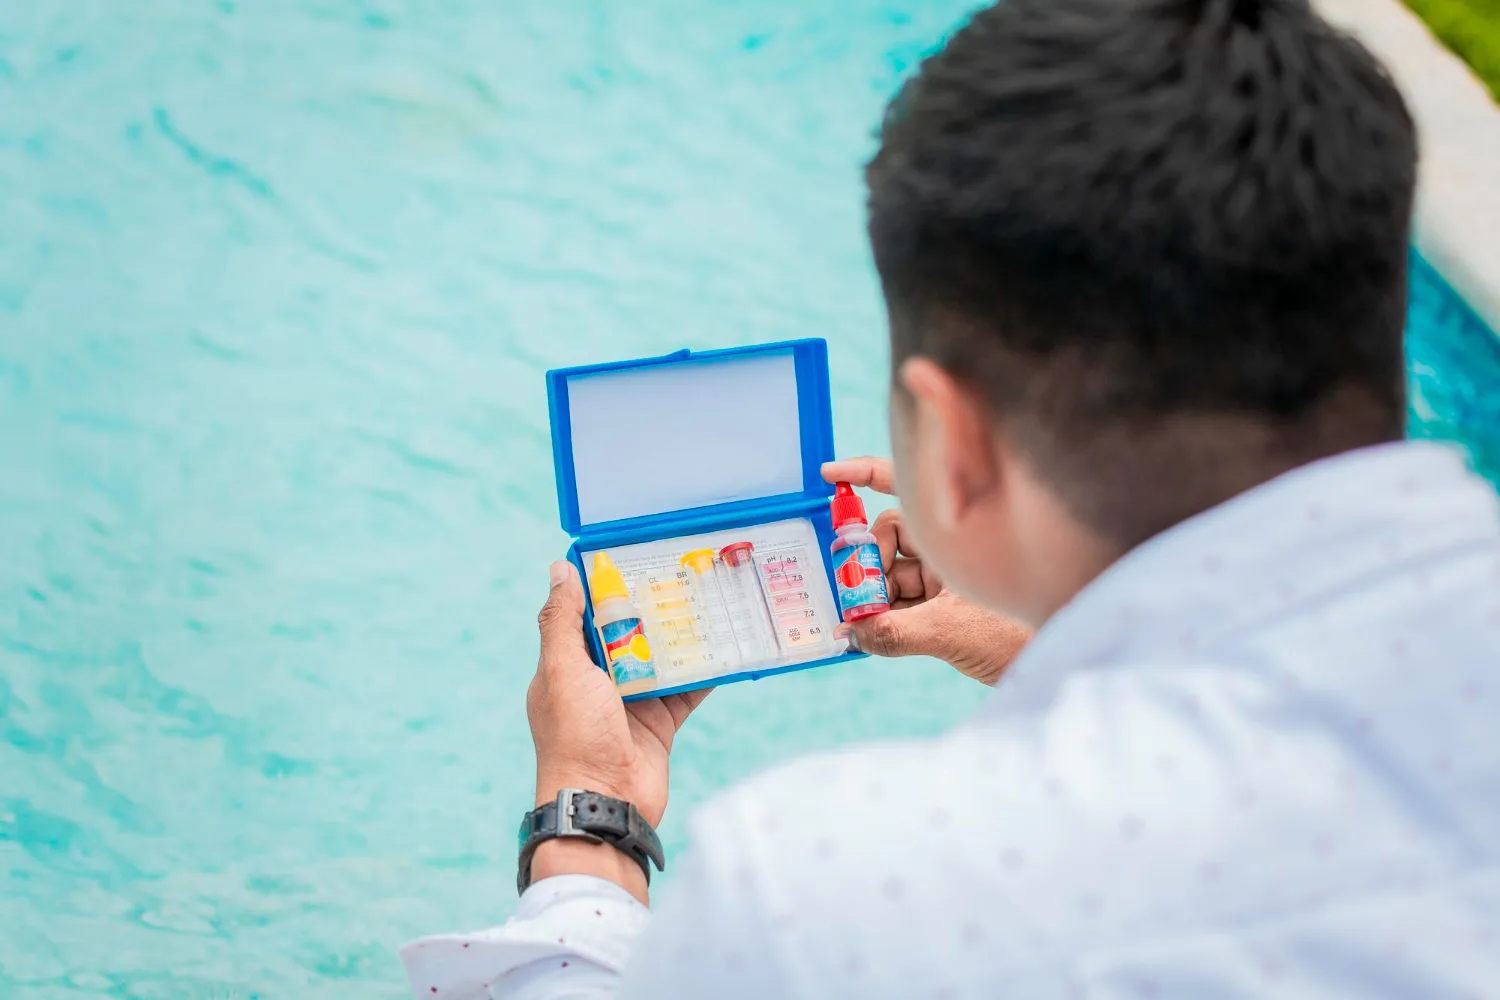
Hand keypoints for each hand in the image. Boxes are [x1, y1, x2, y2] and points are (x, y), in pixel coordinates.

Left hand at [525, 561, 709, 898]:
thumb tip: (559, 569)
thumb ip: (562, 622)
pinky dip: (704, 672)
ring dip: (681, 635)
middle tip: (681, 571)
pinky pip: (686, 690)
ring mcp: (632, 703)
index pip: (585, 617)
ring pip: (661, 659)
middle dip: (650, 607)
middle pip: (628, 635)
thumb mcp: (563, 671)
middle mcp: (599, 683)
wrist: (605, 803)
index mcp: (567, 668)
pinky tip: (724, 647)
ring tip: (708, 600)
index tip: (631, 556)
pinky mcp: (662, 723)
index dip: (604, 588)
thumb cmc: (575, 735)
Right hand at [822, 457, 1030, 684]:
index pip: (906, 486)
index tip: (830, 476)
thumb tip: (851, 633)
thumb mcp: (951, 631)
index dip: (866, 475)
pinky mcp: (948, 608)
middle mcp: (954, 546)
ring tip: (865, 624)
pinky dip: (884, 617)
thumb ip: (894, 632)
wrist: (1060, 668)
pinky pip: (902, 604)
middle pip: (891, 537)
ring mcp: (950, 577)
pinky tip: (868, 634)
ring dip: (873, 597)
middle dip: (867, 562)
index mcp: (959, 530)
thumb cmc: (1022, 635)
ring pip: (893, 575)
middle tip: (855, 593)